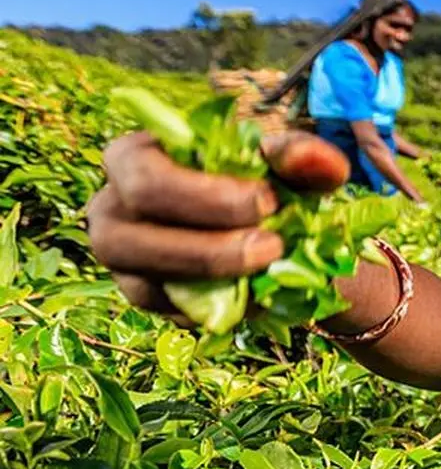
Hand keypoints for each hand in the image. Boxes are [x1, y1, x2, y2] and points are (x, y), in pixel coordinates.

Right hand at [86, 131, 348, 318]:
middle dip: (209, 248)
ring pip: (142, 285)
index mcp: (134, 158)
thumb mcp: (290, 165)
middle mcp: (112, 207)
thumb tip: (300, 158)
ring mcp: (122, 258)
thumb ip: (301, 154)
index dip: (205, 197)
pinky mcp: (144, 294)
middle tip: (274, 246)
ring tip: (268, 270)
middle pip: (132, 236)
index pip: (144, 177)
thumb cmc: (266, 183)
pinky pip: (166, 313)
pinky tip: (256, 297)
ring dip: (210, 286)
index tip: (268, 202)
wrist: (276, 230)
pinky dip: (213, 309)